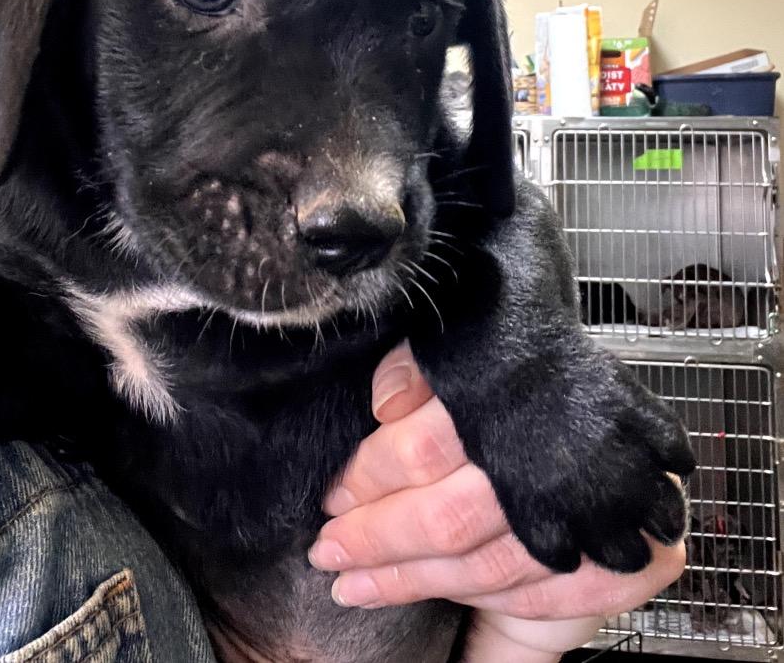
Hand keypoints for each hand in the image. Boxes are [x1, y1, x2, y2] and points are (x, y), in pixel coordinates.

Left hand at [309, 342, 686, 656]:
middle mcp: (563, 458)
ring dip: (411, 581)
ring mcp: (603, 516)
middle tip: (330, 551)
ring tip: (357, 584)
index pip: (424, 446)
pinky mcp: (631, 565)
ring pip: (484, 565)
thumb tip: (383, 403)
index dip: (369, 475)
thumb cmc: (524, 394)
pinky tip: (437, 594)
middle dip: (378, 540)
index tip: (333, 495)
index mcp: (516, 395)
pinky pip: (538, 599)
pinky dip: (483, 602)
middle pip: (448, 516)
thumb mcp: (465, 360)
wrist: (622, 429)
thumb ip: (418, 373)